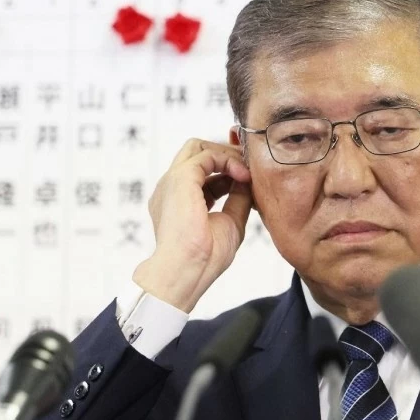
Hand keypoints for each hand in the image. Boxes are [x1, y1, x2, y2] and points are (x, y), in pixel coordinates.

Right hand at [132, 139, 253, 312]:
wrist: (188, 272)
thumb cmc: (204, 259)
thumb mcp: (229, 222)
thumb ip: (237, 199)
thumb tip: (248, 180)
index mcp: (177, 201)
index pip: (201, 172)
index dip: (226, 169)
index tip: (248, 178)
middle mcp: (170, 188)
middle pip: (196, 152)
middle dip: (225, 153)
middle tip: (248, 166)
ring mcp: (171, 182)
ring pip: (198, 147)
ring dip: (227, 154)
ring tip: (247, 172)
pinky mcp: (180, 178)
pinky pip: (206, 155)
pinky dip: (228, 160)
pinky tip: (242, 176)